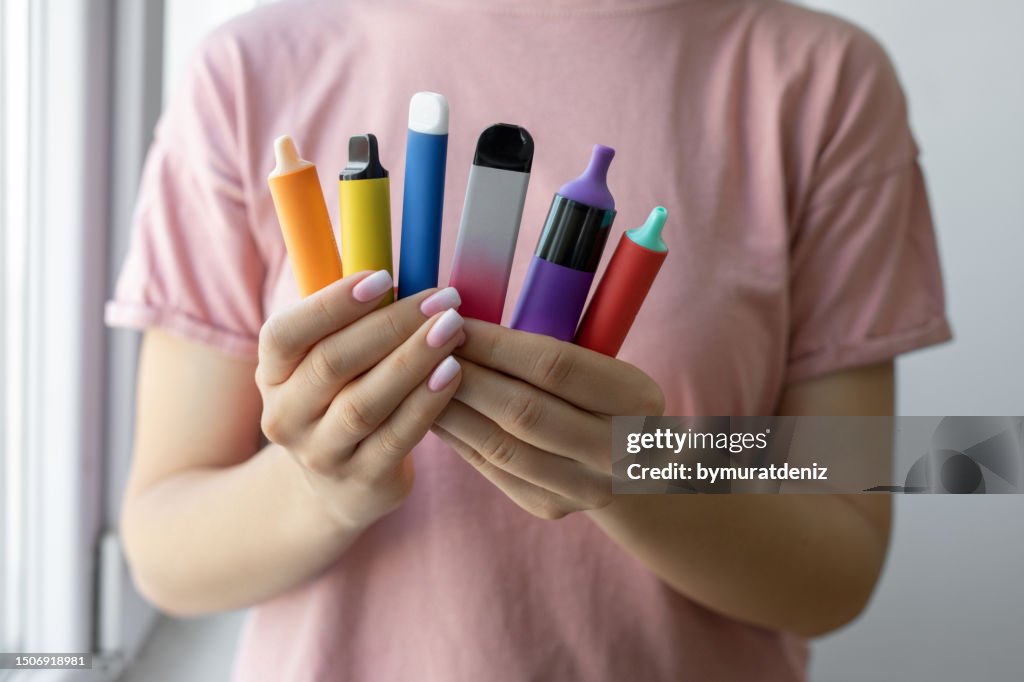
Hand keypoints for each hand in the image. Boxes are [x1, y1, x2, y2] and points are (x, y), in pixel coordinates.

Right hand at [256, 270, 464, 530]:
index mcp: (271, 373)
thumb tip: (384, 249)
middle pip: (332, 363)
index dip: (333, 303)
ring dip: (413, 360)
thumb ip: (351, 315)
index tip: (384, 277)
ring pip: (365, 403)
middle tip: (441, 299)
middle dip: (391, 325)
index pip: (286, 334)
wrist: (338, 488)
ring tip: (453, 329)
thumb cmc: (344, 397)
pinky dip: (427, 402)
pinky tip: (455, 372)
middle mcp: (285, 415)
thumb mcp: (330, 357)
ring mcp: (321, 454)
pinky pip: (397, 438)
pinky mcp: (362, 482)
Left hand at [432, 319, 664, 519]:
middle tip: (425, 348)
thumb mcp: (602, 360)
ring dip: (452, 409)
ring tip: (418, 379)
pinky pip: (491, 468)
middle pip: (524, 411)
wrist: (634, 465)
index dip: (497, 345)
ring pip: (501, 446)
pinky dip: (457, 437)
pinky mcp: (550, 506)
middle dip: (467, 376)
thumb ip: (549, 340)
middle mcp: (619, 450)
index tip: (454, 321)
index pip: (555, 367)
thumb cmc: (601, 392)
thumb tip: (465, 316)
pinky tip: (430, 411)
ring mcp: (585, 487)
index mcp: (637, 398)